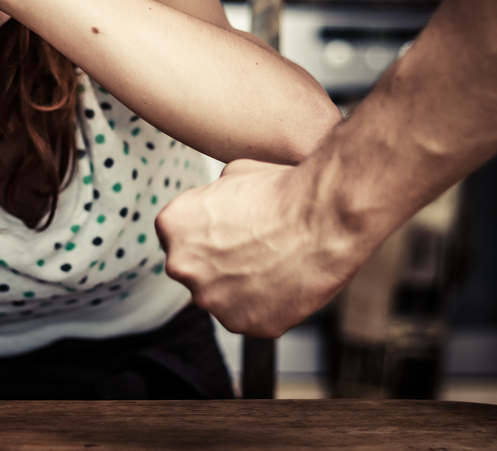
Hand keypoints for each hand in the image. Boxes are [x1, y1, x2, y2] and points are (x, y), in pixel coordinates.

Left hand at [155, 158, 369, 337]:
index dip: (207, 233)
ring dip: (241, 285)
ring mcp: (211, 299)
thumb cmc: (283, 193)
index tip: (230, 230)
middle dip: (219, 261)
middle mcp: (182, 266)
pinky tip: (284, 281)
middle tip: (254, 247)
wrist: (323, 219)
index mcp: (172, 225)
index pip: (179, 236)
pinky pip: (249, 317)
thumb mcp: (234, 173)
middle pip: (196, 269)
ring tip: (274, 262)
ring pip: (221, 296)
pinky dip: (265, 305)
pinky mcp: (243, 324)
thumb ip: (211, 197)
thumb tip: (216, 204)